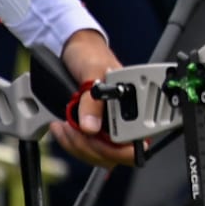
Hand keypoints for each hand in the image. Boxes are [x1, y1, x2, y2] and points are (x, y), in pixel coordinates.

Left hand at [50, 30, 134, 167]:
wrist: (75, 49)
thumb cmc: (90, 54)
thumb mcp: (92, 71)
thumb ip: (93, 101)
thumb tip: (92, 128)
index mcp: (137, 101)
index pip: (139, 140)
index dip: (117, 148)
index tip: (93, 139)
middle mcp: (129, 115)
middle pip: (118, 154)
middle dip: (90, 147)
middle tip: (72, 128)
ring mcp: (114, 124)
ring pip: (102, 156)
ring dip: (79, 147)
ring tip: (65, 127)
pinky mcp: (99, 129)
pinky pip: (90, 149)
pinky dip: (74, 144)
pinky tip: (65, 130)